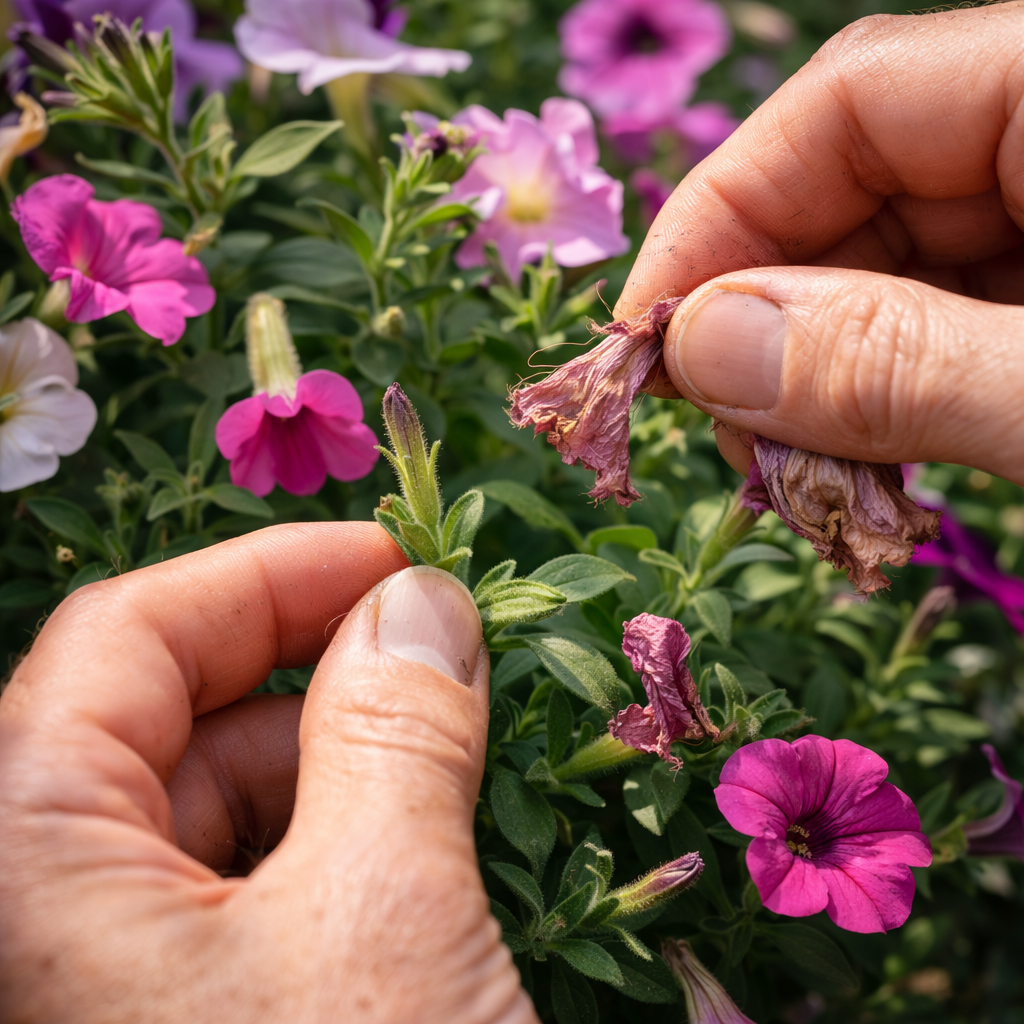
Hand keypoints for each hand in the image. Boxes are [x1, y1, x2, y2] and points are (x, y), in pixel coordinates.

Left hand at [0, 524, 537, 1023]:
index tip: (398, 556)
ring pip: (214, 807)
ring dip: (342, 766)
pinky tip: (415, 864)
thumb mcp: (384, 915)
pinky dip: (335, 849)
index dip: (271, 573)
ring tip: (449, 769)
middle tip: (446, 654)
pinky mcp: (167, 1012)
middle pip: (169, 719)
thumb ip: (396, 733)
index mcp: (20, 865)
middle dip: (320, 672)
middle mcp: (38, 914)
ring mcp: (97, 971)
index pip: (122, 638)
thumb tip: (423, 602)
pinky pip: (238, 892)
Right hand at [617, 3, 1023, 485]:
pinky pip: (948, 334)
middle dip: (767, 325)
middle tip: (724, 437)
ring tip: (792, 475)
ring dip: (821, 384)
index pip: (850, 99)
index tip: (642, 343)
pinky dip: (889, 407)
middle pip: (862, 193)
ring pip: (897, 277)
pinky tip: (861, 470)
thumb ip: (894, 359)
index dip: (719, 216)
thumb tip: (700, 345)